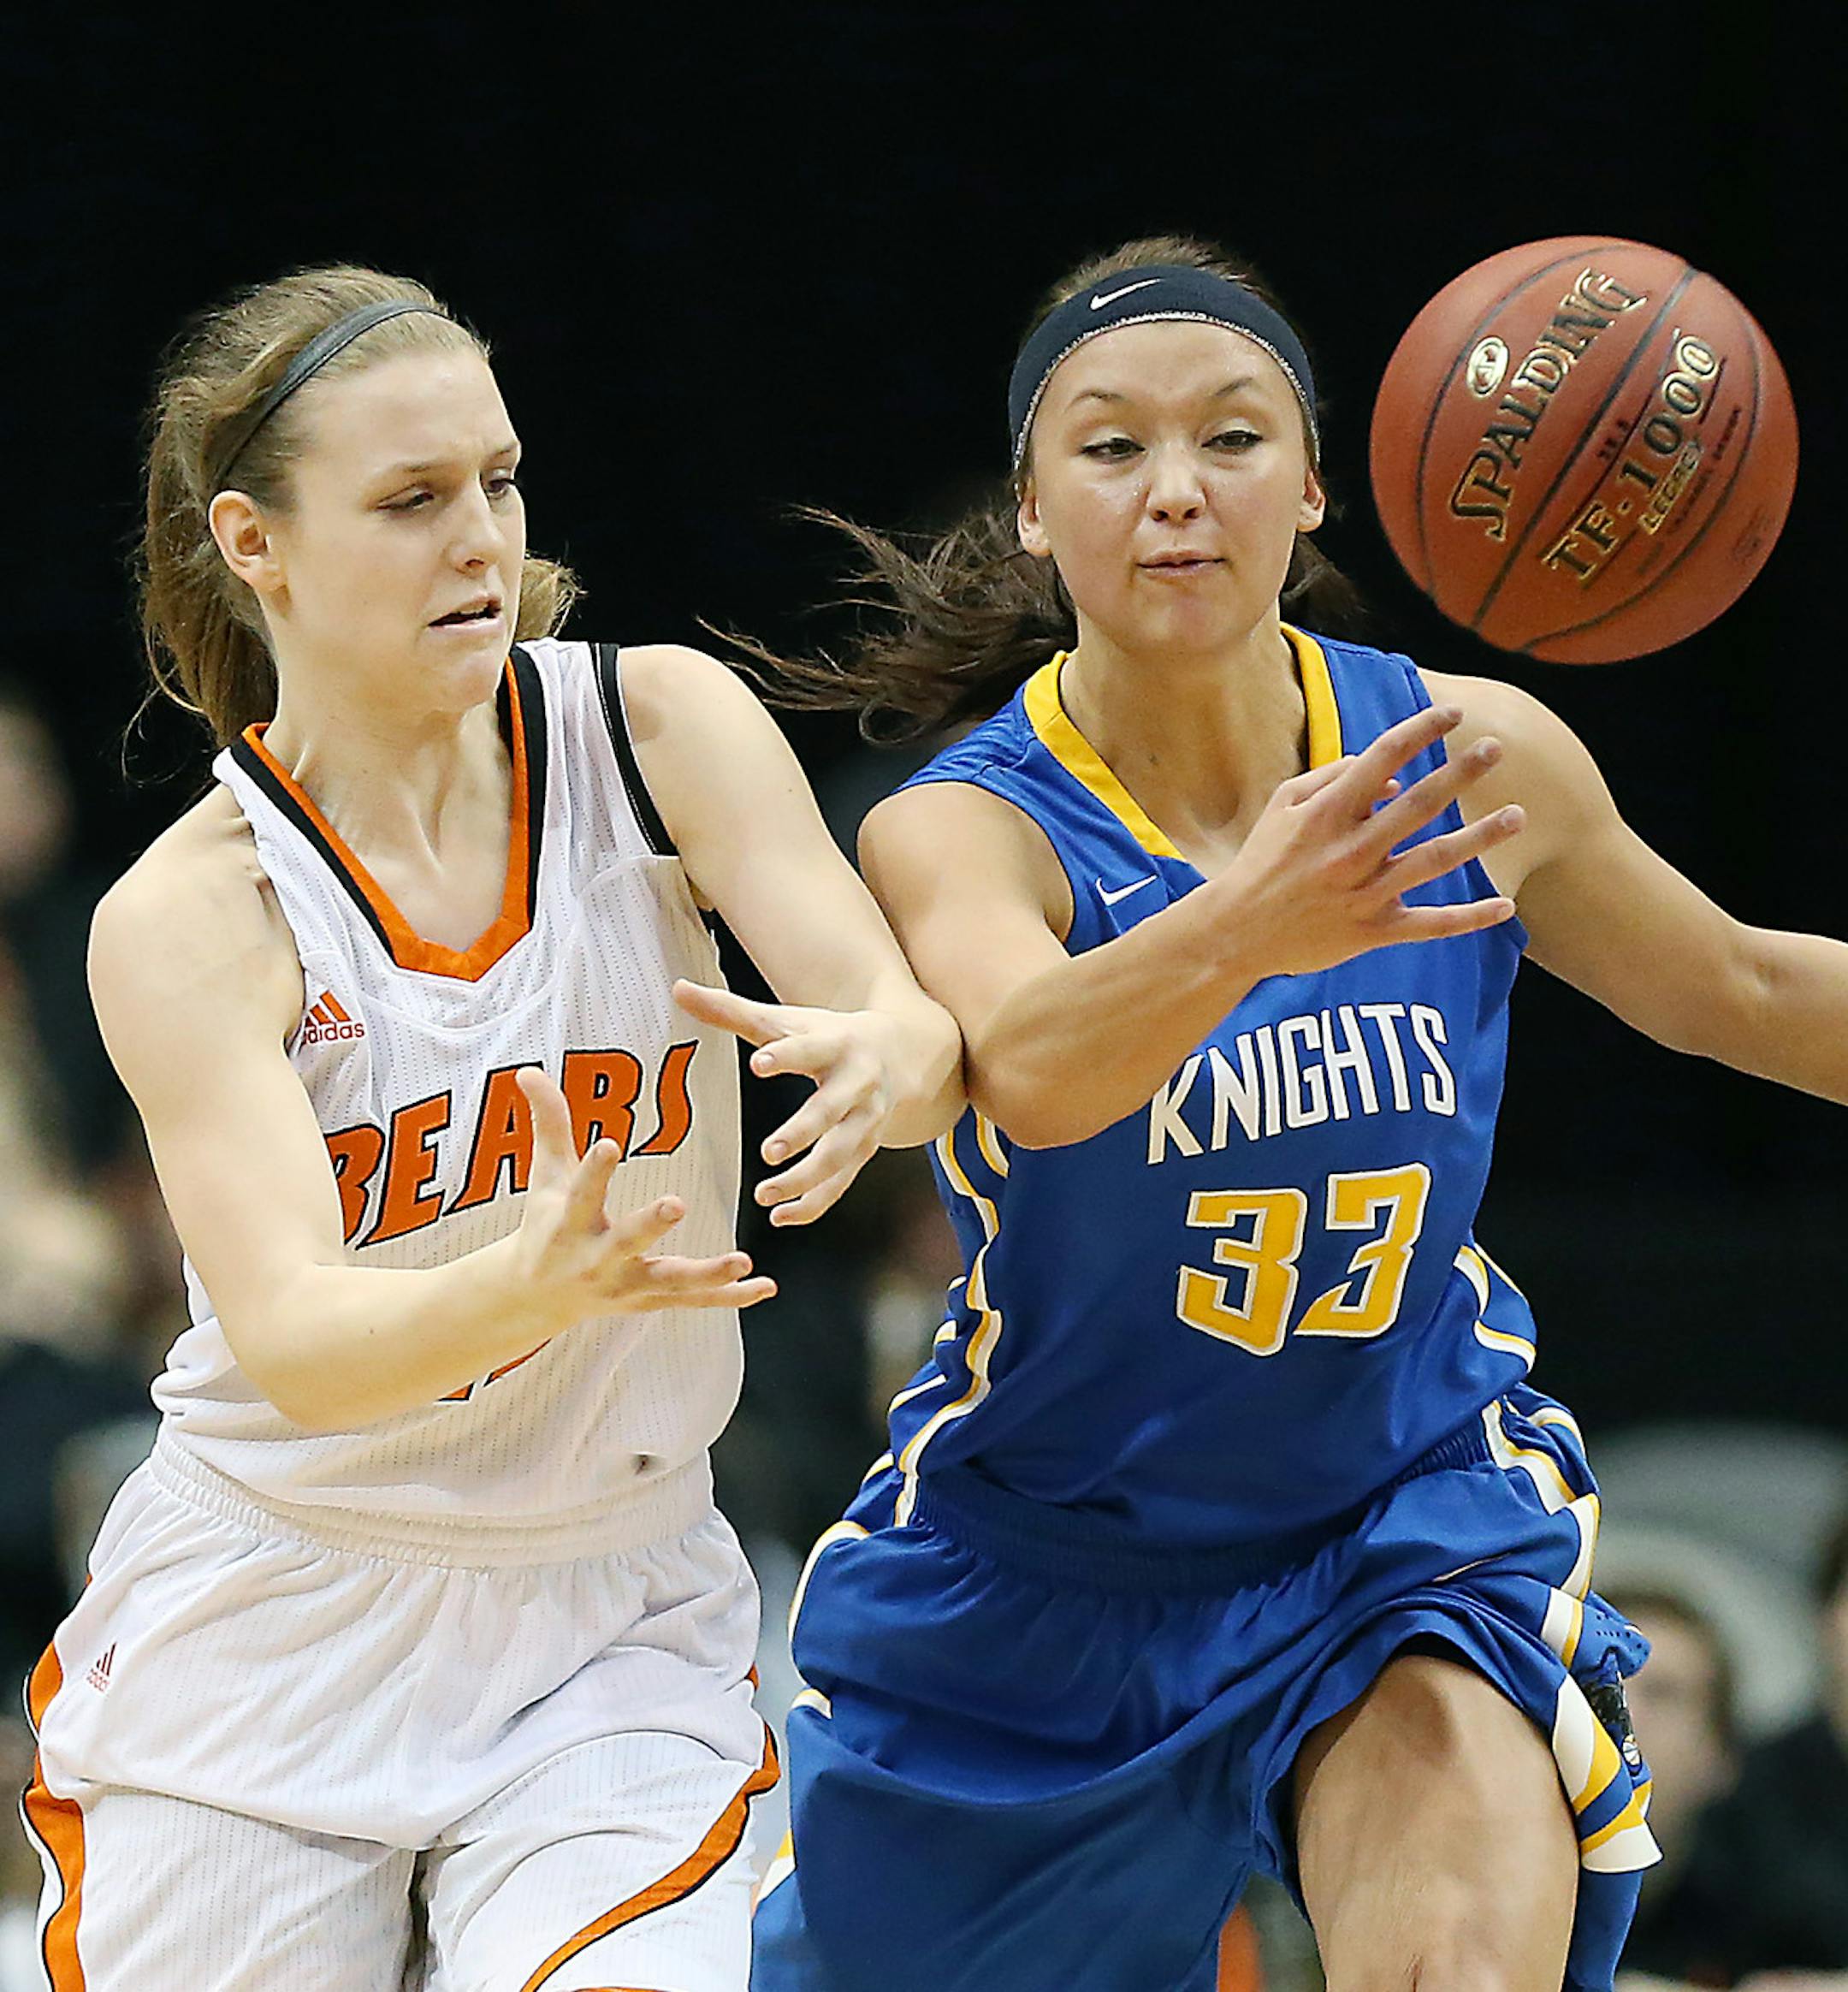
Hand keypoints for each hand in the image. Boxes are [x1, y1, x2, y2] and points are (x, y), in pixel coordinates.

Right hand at [512, 1067, 774, 1317]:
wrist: (535, 1297)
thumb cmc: (546, 1225)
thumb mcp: (544, 1176)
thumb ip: (549, 1124)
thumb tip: (527, 1070)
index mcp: (568, 1224)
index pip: (580, 1194)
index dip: (594, 1171)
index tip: (610, 1145)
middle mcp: (597, 1259)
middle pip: (626, 1241)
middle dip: (650, 1225)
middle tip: (677, 1204)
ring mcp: (626, 1285)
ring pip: (669, 1281)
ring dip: (707, 1274)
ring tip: (743, 1260)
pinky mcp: (650, 1301)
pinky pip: (694, 1302)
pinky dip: (730, 1297)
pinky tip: (764, 1286)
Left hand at [673, 980, 895, 1225]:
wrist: (901, 1052)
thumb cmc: (828, 1034)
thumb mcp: (786, 1019)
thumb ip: (731, 1011)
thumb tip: (678, 989)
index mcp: (837, 1044)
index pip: (811, 1049)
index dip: (787, 1055)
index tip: (759, 1063)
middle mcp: (858, 1084)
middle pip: (831, 1111)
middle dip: (802, 1132)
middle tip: (768, 1152)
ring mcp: (867, 1121)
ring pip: (840, 1156)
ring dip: (805, 1179)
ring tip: (765, 1194)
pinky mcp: (866, 1150)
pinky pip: (842, 1183)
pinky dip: (814, 1204)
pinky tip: (781, 1217)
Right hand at [1218, 704, 1522, 978]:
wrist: (1235, 933)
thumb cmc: (1261, 862)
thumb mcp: (1282, 805)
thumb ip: (1331, 778)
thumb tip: (1393, 778)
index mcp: (1327, 813)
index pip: (1382, 758)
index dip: (1422, 730)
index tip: (1454, 715)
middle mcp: (1350, 849)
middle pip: (1418, 804)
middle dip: (1461, 773)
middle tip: (1496, 748)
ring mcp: (1364, 892)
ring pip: (1434, 860)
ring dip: (1480, 838)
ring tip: (1518, 816)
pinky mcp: (1372, 931)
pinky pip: (1429, 925)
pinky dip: (1468, 919)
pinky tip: (1505, 908)